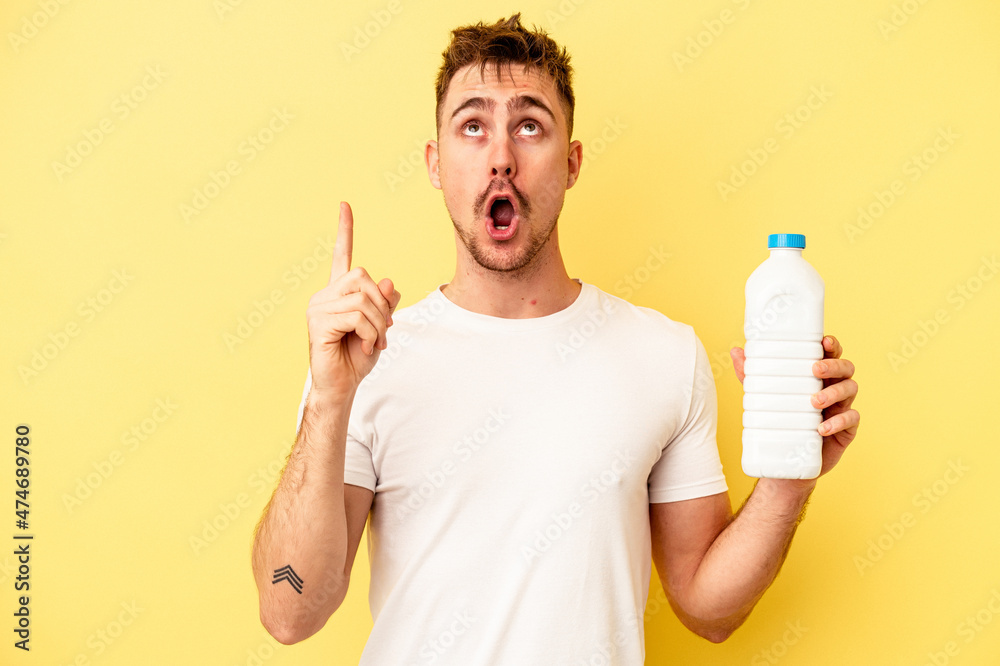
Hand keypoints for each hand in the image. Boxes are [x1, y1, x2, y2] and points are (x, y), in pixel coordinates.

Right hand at [305, 202, 400, 398]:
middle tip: (383, 330)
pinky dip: (368, 332)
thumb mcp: (380, 327)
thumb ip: (384, 304)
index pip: (341, 255)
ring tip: (373, 342)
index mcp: (338, 292)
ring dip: (377, 324)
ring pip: (362, 299)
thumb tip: (387, 282)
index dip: (344, 230)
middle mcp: (324, 295)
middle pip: (363, 277)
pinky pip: (356, 316)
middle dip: (381, 306)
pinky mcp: (318, 323)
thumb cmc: (357, 357)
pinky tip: (363, 346)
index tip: (344, 204)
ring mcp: (318, 308)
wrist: (341, 386)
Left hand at [729, 335, 859, 481]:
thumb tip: (735, 351)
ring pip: (850, 390)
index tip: (824, 341)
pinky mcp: (847, 429)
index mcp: (819, 376)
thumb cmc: (782, 422)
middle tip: (815, 370)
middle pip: (846, 367)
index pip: (831, 354)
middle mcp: (834, 387)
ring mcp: (842, 407)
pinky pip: (852, 419)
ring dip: (833, 392)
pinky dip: (839, 421)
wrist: (789, 463)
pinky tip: (822, 427)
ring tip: (814, 401)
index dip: (832, 345)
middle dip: (833, 365)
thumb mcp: (764, 396)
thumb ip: (751, 375)